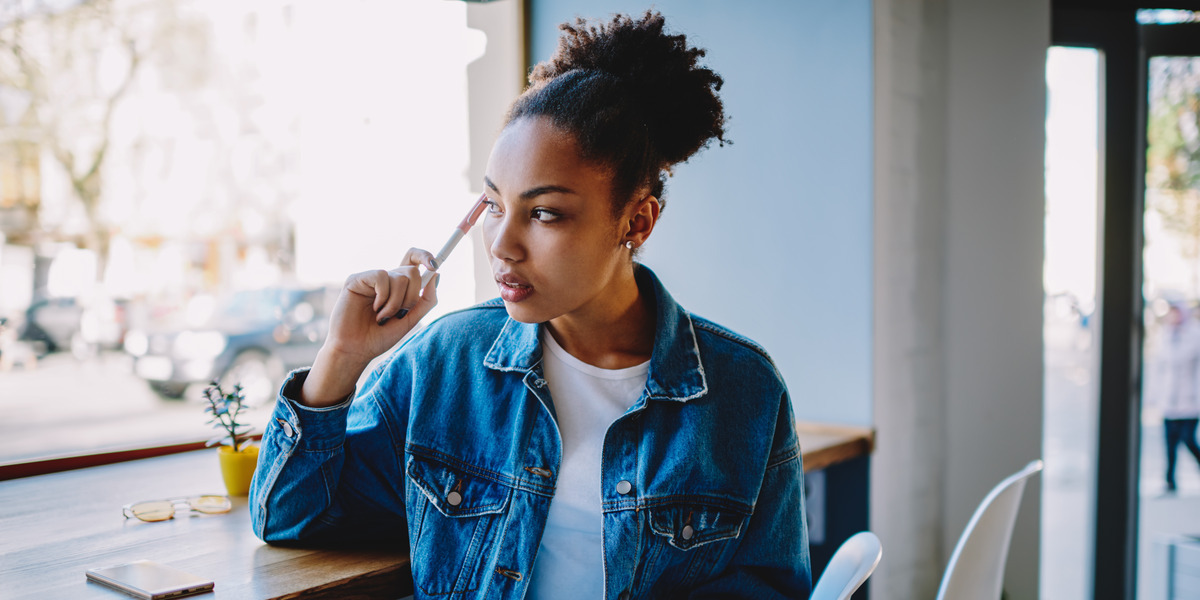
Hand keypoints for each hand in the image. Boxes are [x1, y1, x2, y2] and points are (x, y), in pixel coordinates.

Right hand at [301, 248, 438, 405]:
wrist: (356, 350)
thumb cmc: (379, 337)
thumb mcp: (410, 320)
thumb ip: (426, 300)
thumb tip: (436, 274)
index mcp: (398, 287)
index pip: (413, 261)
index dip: (425, 256)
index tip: (434, 265)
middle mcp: (385, 280)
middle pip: (411, 271)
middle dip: (412, 297)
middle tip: (399, 313)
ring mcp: (370, 279)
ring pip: (400, 277)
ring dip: (396, 303)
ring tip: (383, 317)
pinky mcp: (356, 279)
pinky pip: (381, 277)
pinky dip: (383, 297)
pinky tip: (374, 309)